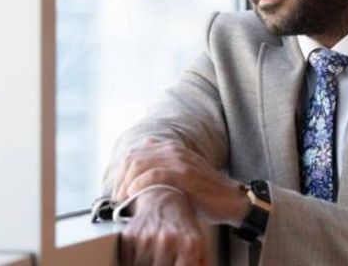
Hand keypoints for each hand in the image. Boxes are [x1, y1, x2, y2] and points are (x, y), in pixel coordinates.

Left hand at [114, 139, 248, 226]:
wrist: (230, 199)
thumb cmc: (203, 193)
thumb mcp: (180, 177)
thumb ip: (161, 172)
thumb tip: (136, 180)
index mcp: (171, 149)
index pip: (136, 152)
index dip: (121, 170)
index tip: (118, 188)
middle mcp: (174, 150)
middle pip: (134, 157)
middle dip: (121, 177)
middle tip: (117, 196)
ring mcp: (180, 160)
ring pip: (141, 164)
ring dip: (126, 182)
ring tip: (123, 198)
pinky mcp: (185, 174)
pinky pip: (155, 174)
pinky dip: (139, 184)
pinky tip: (134, 193)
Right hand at [118, 188, 207, 265]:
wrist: (165, 199)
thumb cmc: (183, 227)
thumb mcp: (200, 247)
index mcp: (189, 247)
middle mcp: (168, 241)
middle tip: (161, 261)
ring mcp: (147, 238)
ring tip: (152, 259)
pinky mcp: (130, 235)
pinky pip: (126, 262)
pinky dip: (132, 262)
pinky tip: (142, 255)